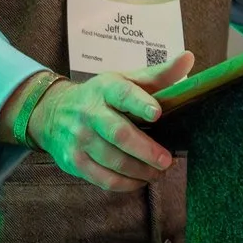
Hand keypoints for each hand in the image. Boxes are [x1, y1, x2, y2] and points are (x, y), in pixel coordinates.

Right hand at [28, 52, 195, 191]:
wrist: (53, 112)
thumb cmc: (101, 97)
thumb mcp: (125, 80)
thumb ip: (158, 74)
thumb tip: (188, 58)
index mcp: (105, 89)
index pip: (122, 94)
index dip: (139, 103)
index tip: (157, 113)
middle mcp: (89, 113)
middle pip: (118, 134)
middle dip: (146, 149)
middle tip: (167, 160)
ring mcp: (79, 139)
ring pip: (113, 161)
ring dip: (141, 170)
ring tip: (159, 172)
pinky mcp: (73, 161)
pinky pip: (103, 179)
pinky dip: (126, 184)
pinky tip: (140, 180)